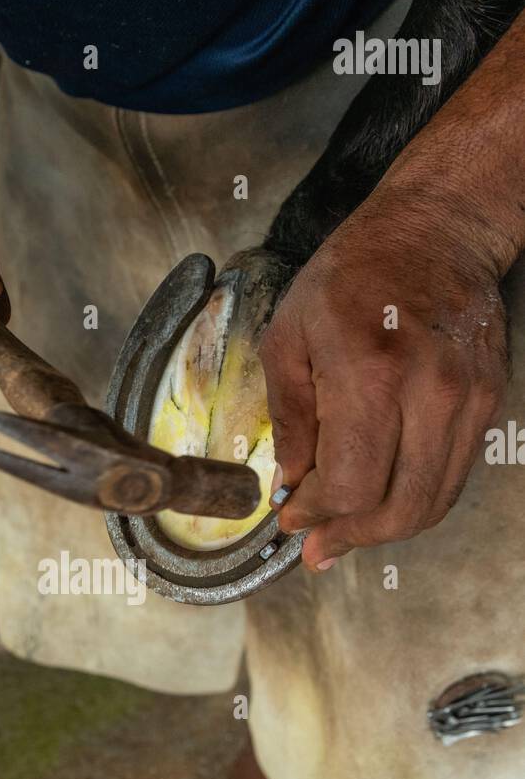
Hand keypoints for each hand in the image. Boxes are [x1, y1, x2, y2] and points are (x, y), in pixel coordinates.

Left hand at [259, 183, 507, 568]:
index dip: (316, 516)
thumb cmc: (352, 274)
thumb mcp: (290, 336)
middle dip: (351, 538)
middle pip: (398, 508)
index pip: (350, 484)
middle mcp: (429, 392)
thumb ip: (289, 419)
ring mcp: (468, 399)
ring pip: (432, 501)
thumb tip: (290, 486)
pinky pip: (452, 475)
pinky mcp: (488, 402)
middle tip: (318, 548)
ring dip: (385, 529)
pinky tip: (382, 499)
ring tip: (347, 534)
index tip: (290, 521)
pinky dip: (415, 499)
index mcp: (370, 373)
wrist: (437, 229)